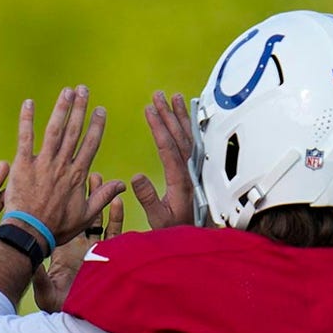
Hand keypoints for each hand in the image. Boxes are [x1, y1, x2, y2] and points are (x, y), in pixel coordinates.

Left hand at [4, 85, 125, 249]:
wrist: (31, 233)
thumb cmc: (58, 227)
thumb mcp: (86, 216)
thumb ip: (103, 197)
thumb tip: (122, 184)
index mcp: (78, 174)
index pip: (90, 144)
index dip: (96, 125)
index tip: (100, 109)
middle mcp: (62, 164)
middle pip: (74, 131)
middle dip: (80, 108)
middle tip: (83, 89)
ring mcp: (43, 163)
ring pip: (54, 130)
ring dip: (61, 108)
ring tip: (67, 91)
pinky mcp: (23, 164)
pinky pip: (25, 138)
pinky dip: (27, 120)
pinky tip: (29, 103)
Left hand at [33, 173, 123, 312]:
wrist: (84, 318)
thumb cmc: (64, 306)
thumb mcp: (47, 290)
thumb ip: (39, 276)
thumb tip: (28, 263)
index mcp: (67, 252)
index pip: (62, 224)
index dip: (60, 209)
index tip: (55, 191)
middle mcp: (82, 248)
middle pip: (80, 214)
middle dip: (80, 193)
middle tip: (78, 171)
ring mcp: (97, 249)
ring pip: (99, 217)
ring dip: (99, 197)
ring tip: (96, 177)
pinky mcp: (110, 254)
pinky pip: (114, 231)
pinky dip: (116, 215)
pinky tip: (118, 198)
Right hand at [131, 91, 194, 228]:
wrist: (196, 236)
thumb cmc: (176, 229)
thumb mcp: (158, 219)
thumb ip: (148, 198)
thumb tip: (135, 176)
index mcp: (180, 180)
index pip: (168, 147)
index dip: (158, 127)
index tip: (149, 110)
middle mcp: (190, 171)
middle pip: (179, 136)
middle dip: (167, 114)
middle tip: (157, 95)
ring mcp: (194, 169)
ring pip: (188, 136)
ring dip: (180, 116)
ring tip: (173, 97)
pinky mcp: (196, 170)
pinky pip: (194, 143)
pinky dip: (190, 126)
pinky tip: (186, 116)